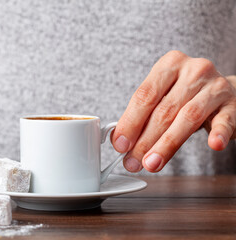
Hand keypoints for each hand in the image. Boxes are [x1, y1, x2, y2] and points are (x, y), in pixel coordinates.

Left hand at [111, 50, 235, 172]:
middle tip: (133, 161)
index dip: (130, 122)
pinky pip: (225, 121)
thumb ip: (144, 115)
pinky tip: (213, 145)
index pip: (145, 95)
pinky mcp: (233, 105)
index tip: (120, 144)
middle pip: (164, 109)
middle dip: (145, 140)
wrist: (227, 93)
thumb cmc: (187, 96)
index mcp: (169, 65)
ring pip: (188, 117)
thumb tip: (120, 140)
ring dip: (167, 144)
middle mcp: (193, 70)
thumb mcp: (164, 97)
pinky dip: (218, 133)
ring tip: (152, 163)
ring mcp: (215, 87)